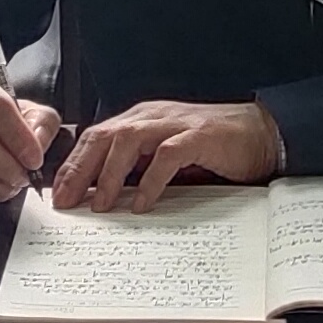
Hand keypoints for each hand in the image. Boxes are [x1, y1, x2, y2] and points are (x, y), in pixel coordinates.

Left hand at [51, 99, 280, 214]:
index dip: (74, 164)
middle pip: (104, 135)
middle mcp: (153, 116)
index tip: (58, 194)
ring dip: (109, 174)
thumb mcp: (167, 157)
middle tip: (66, 201)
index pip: (97, 136)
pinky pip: (167, 155)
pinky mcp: (199, 136)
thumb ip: (139, 169)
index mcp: (142, 119)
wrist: (263, 133)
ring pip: (129, 141)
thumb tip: (103, 198)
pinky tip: (142, 203)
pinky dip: (150, 180)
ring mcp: (176, 123)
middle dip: (80, 169)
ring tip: (100, 205)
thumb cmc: (214, 148)